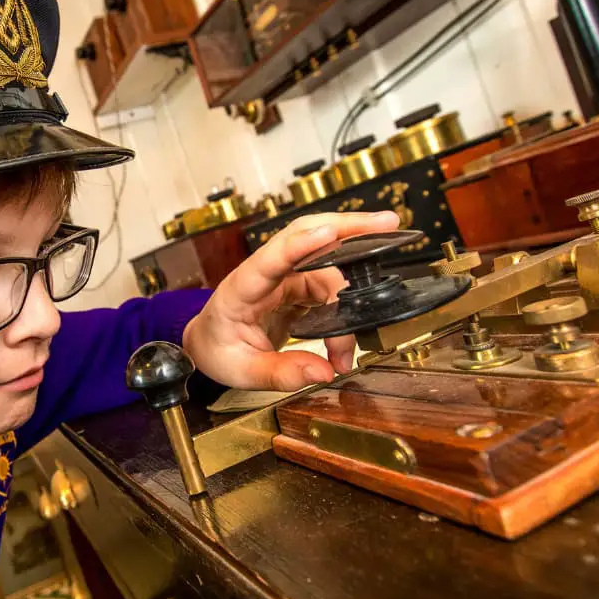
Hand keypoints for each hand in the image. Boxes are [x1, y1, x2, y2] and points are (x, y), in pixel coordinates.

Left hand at [182, 211, 400, 390]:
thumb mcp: (241, 371)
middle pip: (307, 235)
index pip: (270, 259)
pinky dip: (349, 298)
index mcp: (240, 289)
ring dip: (353, 287)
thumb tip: (323, 372)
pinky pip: (330, 280)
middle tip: (388, 224)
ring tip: (364, 325)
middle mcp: (265, 273)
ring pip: (327, 262)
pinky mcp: (298, 284)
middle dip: (349, 226)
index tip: (329, 232)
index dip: (300, 244)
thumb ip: (281, 373)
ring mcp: (283, 275)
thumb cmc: (218, 349)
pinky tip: (356, 323)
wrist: (209, 342)